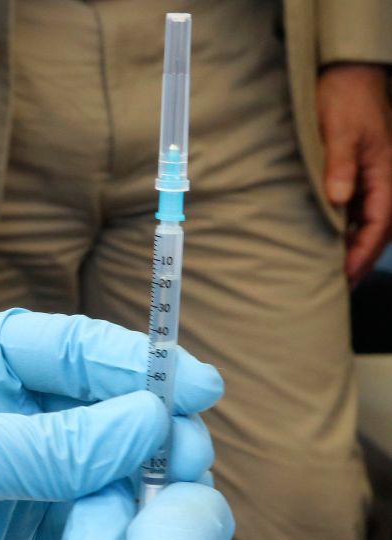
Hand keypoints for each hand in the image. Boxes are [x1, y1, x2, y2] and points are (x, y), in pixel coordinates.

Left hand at [0, 310, 222, 539]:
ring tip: (183, 496)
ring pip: (86, 465)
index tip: (194, 385)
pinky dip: (107, 526)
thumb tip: (148, 420)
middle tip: (194, 452)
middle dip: (141, 424)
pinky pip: (68, 520)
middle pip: (83, 403)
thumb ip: (46, 444)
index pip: (58, 343)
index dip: (129, 360)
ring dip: (134, 479)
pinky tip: (140, 531)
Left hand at [317, 63, 391, 285]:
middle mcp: (385, 180)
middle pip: (377, 231)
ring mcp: (375, 177)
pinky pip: (360, 209)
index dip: (361, 254)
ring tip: (333, 273)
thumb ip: (340, 164)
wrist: (350, 74)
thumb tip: (339, 198)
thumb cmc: (347, 99)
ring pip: (369, 222)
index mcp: (386, 175)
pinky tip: (331, 240)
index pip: (377, 226)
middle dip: (360, 260)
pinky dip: (348, 228)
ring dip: (354, 246)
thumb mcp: (341, 131)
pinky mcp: (361, 173)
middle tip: (337, 287)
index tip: (344, 276)